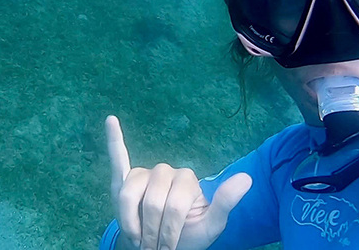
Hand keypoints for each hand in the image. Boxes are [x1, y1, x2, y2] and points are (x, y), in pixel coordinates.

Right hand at [106, 116, 251, 249]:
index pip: (173, 207)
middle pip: (151, 203)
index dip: (168, 233)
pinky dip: (113, 139)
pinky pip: (118, 157)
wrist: (165, 245)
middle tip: (153, 248)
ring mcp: (143, 174)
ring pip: (128, 195)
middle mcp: (165, 170)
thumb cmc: (188, 235)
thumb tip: (247, 178)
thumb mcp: (211, 225)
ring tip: (137, 238)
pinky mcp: (123, 179)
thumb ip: (225, 202)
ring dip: (129, 222)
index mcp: (186, 179)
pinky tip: (111, 121)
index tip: (168, 249)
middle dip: (150, 232)